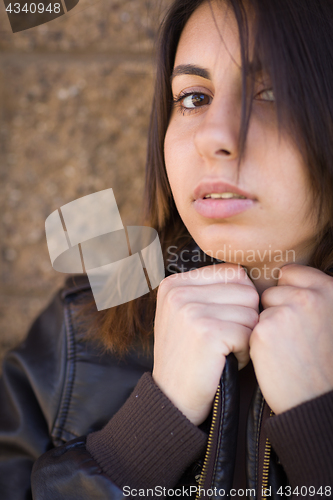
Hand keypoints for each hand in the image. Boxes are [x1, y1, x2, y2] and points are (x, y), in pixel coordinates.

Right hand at [153, 263, 258, 424]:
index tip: (222, 321)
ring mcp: (190, 311)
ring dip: (246, 337)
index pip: (234, 273)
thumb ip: (209, 290)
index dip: (240, 300)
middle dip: (245, 319)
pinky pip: (249, 334)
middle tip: (224, 340)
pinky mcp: (206, 333)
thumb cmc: (187, 356)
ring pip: (251, 313)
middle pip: (246, 291)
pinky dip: (244, 353)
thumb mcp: (185, 315)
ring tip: (223, 351)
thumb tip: (247, 275)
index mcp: (174, 283)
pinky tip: (225, 361)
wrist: (172, 400)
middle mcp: (179, 292)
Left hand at [250, 264, 332, 413]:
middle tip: (294, 337)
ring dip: (266, 325)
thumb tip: (285, 280)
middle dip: (275, 309)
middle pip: (271, 291)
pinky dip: (257, 341)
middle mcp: (308, 297)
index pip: (290, 273)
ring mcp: (285, 312)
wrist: (318, 401)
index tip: (295, 313)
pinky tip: (275, 357)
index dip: (287, 293)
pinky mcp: (264, 331)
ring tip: (286, 348)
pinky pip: (250, 326)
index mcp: (328, 290)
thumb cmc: (326, 361)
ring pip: (258, 309)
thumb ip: (314, 296)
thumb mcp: (331, 318)